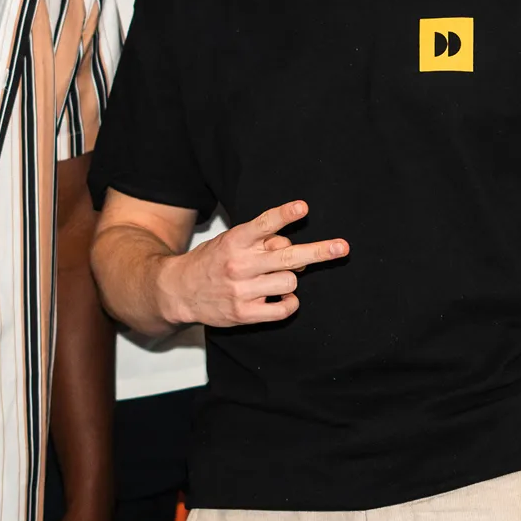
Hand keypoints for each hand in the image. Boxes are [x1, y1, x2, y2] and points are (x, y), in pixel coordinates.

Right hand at [152, 200, 347, 327]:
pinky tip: (280, 298)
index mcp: (236, 240)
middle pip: (287, 256)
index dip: (284, 215)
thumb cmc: (212, 261)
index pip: (264, 224)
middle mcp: (240, 264)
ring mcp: (242, 290)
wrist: (178, 290)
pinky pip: (284, 308)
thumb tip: (296, 253)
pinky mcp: (244, 313)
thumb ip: (262, 243)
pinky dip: (289, 303)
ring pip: (290, 281)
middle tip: (342, 247)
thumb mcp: (231, 241)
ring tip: (274, 279)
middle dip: (319, 251)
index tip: (303, 208)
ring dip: (290, 279)